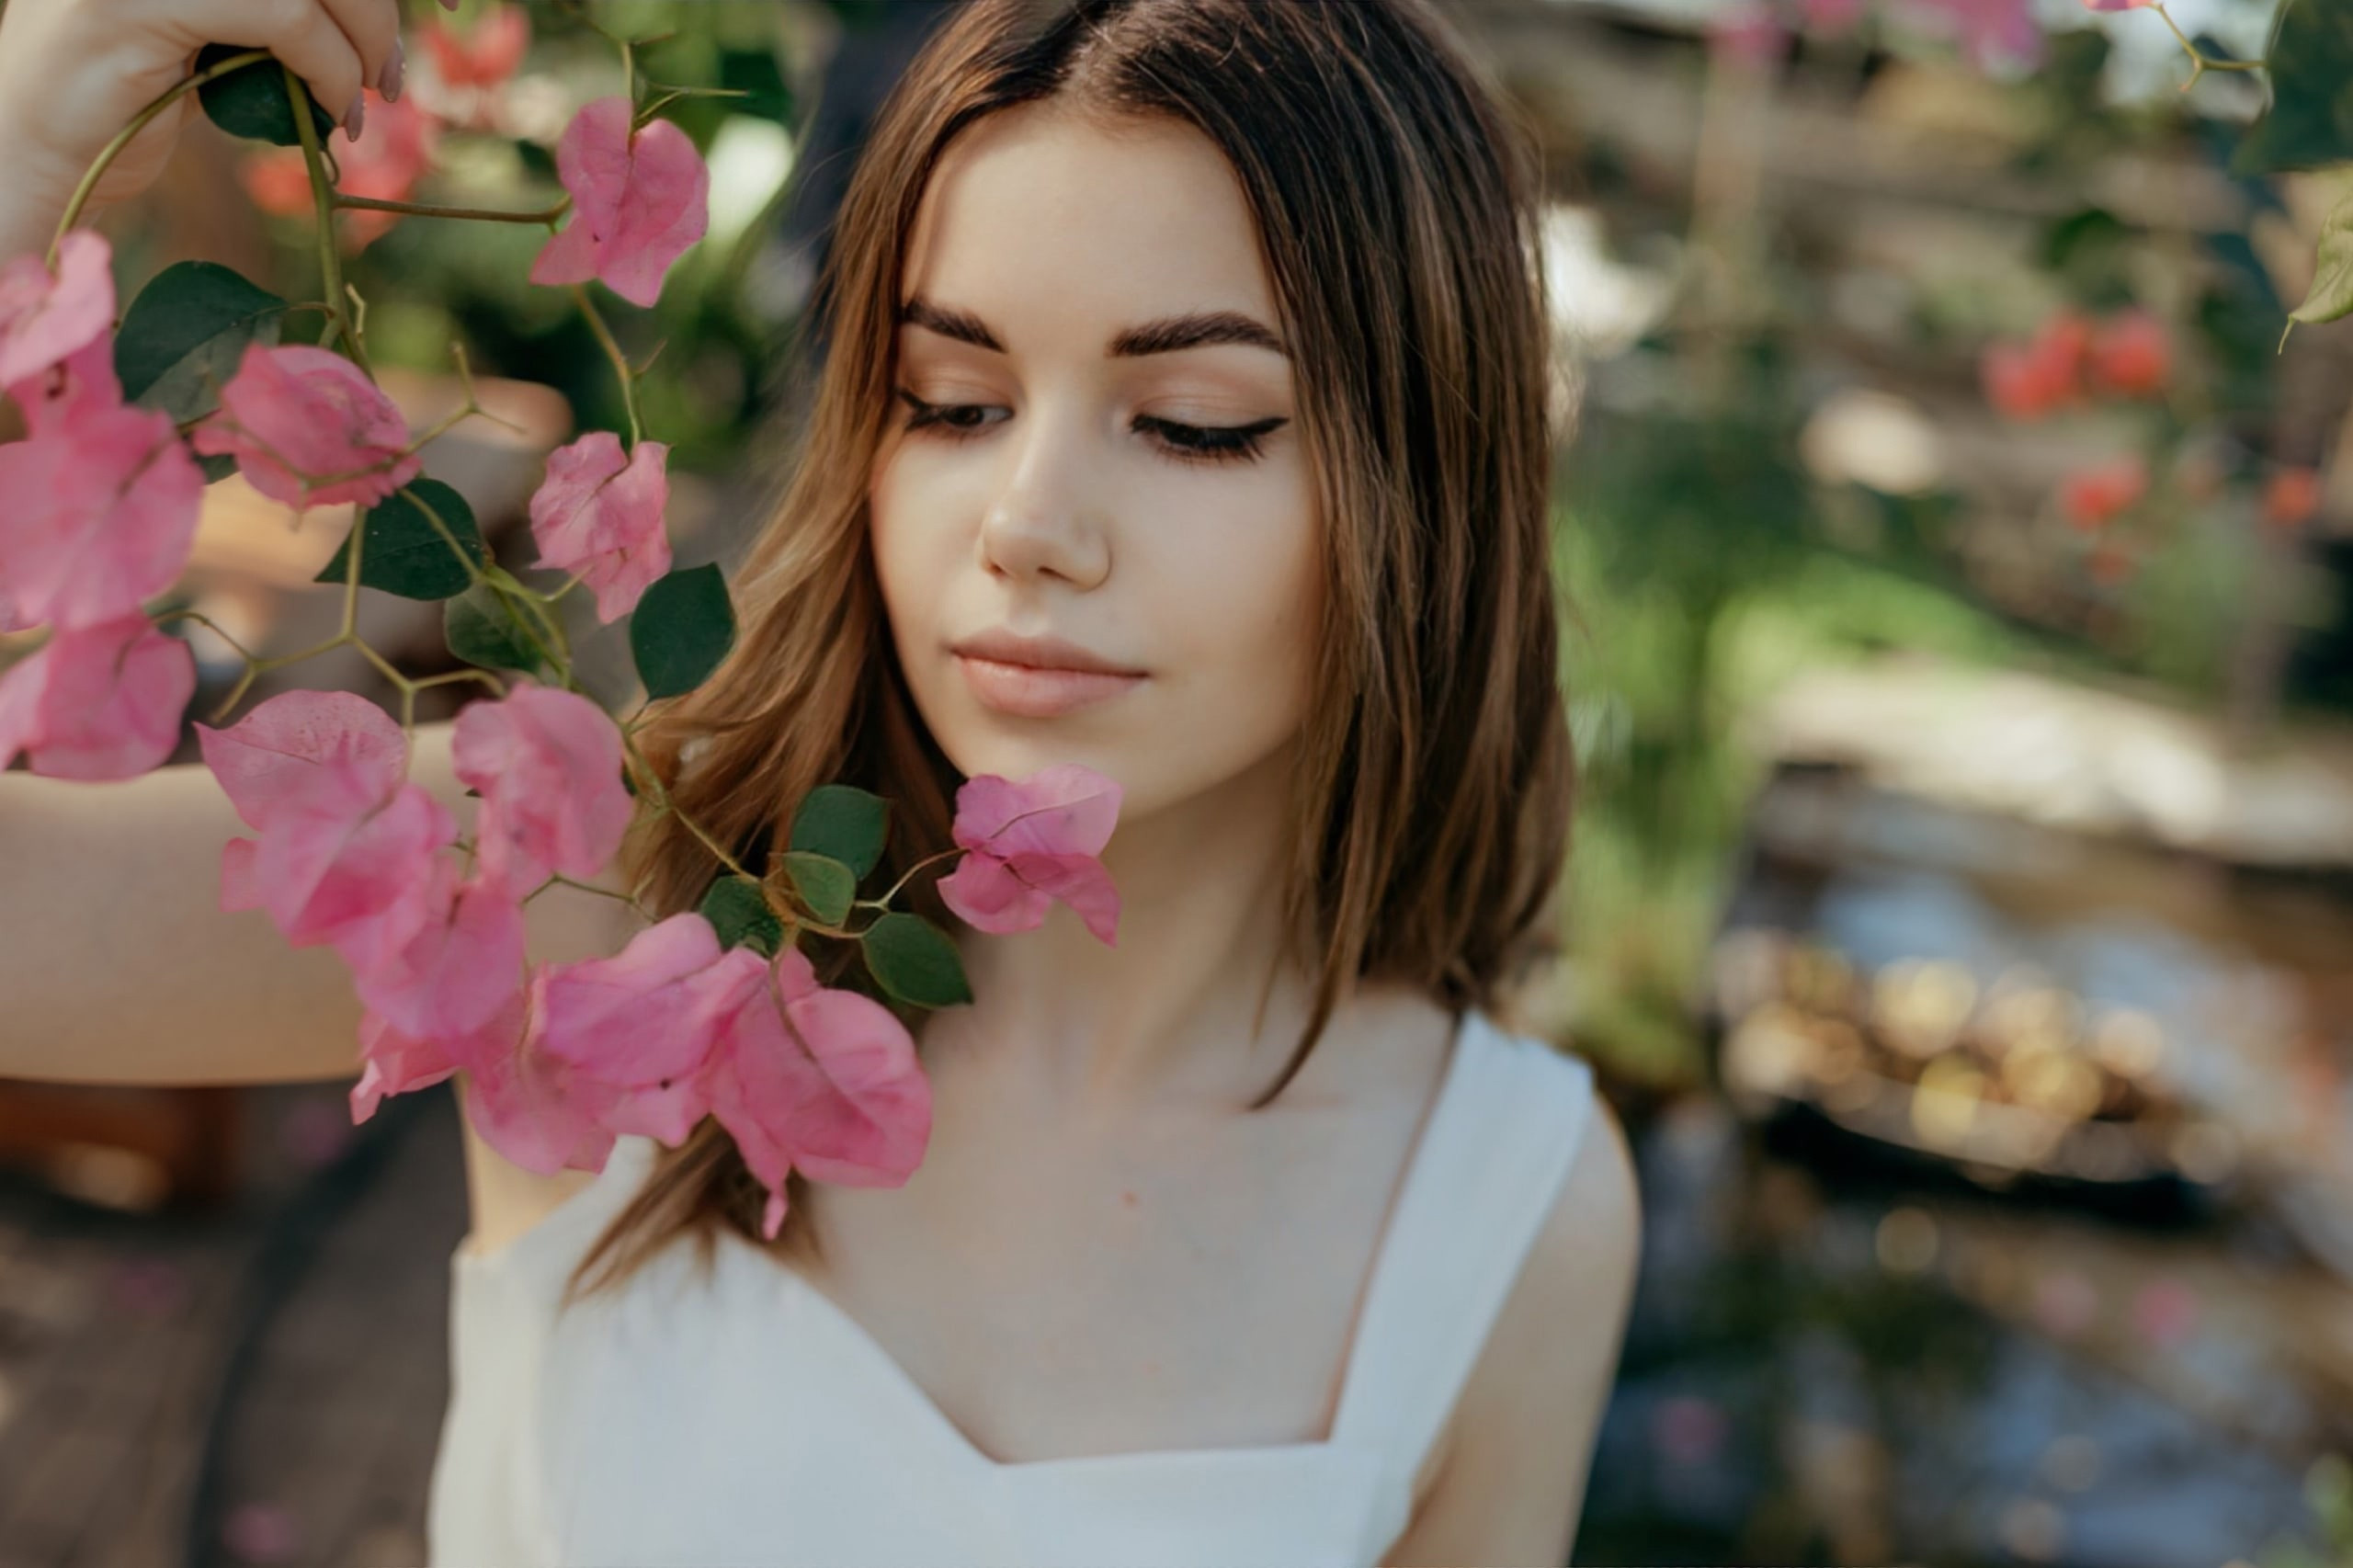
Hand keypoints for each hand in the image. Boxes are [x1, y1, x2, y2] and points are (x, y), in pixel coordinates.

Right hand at [0, 0, 416, 257]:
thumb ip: (274, 13)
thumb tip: (372, 17)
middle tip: (391, 73)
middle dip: (374, 3)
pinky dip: (329, 67)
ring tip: (365, 97)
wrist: (37, 158)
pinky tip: (336, 111)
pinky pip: (282, 15)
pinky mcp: (142, 2)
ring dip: (362, 36)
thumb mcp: (215, 42)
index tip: (423, 17)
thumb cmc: (125, 105)